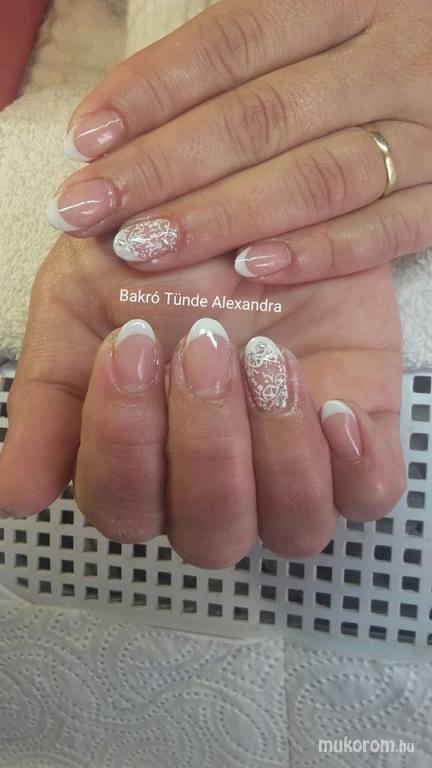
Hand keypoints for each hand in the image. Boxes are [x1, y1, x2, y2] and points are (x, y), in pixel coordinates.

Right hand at [0, 236, 404, 565]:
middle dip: (203, 444)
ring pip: (294, 528)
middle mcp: (216, 479)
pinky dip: (354, 465)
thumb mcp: (77, 307)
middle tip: (205, 343)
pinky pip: (370, 496)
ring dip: (275, 451)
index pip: (123, 506)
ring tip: (267, 357)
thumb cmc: (153, 252)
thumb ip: (46, 400)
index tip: (130, 340)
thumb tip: (12, 496)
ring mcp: (292, 464)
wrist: (242, 190)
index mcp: (144, 459)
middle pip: (209, 533)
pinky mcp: (359, 435)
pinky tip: (332, 404)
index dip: (122, 441)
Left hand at [48, 0, 431, 282]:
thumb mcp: (323, 16)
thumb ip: (246, 51)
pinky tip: (254, 270)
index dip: (153, 91)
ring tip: (146, 246)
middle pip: (261, 118)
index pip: (233, 43)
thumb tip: (136, 106)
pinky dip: (323, 251)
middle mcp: (389, 58)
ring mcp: (427, 130)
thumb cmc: (374, 46)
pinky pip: (389, 228)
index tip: (86, 141)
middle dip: (164, 168)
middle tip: (91, 210)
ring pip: (317, 178)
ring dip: (224, 216)